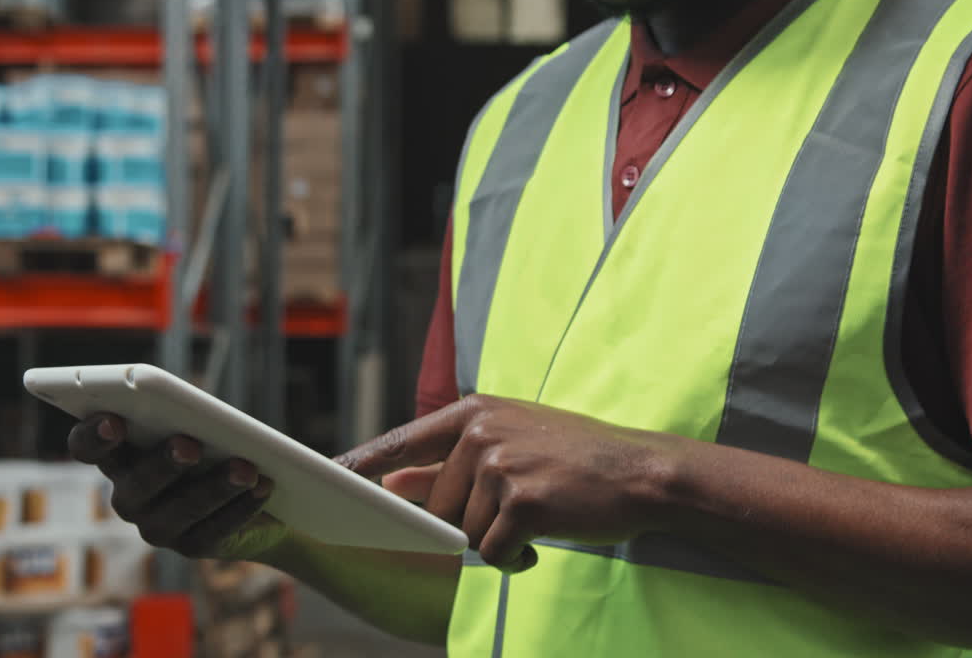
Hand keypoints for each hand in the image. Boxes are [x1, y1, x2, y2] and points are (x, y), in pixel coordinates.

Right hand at [68, 413, 287, 561]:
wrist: (255, 496)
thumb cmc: (215, 443)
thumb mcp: (198, 424)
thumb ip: (187, 417)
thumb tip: (202, 416)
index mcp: (119, 457)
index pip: (86, 447)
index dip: (93, 436)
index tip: (114, 420)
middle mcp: (129, 496)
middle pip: (135, 485)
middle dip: (162, 464)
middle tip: (189, 445)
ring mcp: (157, 527)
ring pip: (179, 511)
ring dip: (214, 487)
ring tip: (245, 468)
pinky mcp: (192, 547)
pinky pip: (214, 531)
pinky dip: (241, 507)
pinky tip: (261, 487)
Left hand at [337, 395, 673, 572]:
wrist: (642, 473)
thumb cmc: (575, 460)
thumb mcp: (510, 446)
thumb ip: (449, 464)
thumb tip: (394, 483)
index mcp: (474, 413)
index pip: (403, 439)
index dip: (365, 461)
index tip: (329, 474)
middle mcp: (480, 433)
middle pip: (438, 504)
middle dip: (469, 524)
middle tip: (515, 514)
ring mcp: (499, 464)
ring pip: (466, 532)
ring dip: (497, 542)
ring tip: (536, 521)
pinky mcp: (521, 500)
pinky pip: (494, 551)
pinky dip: (514, 559)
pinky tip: (541, 542)